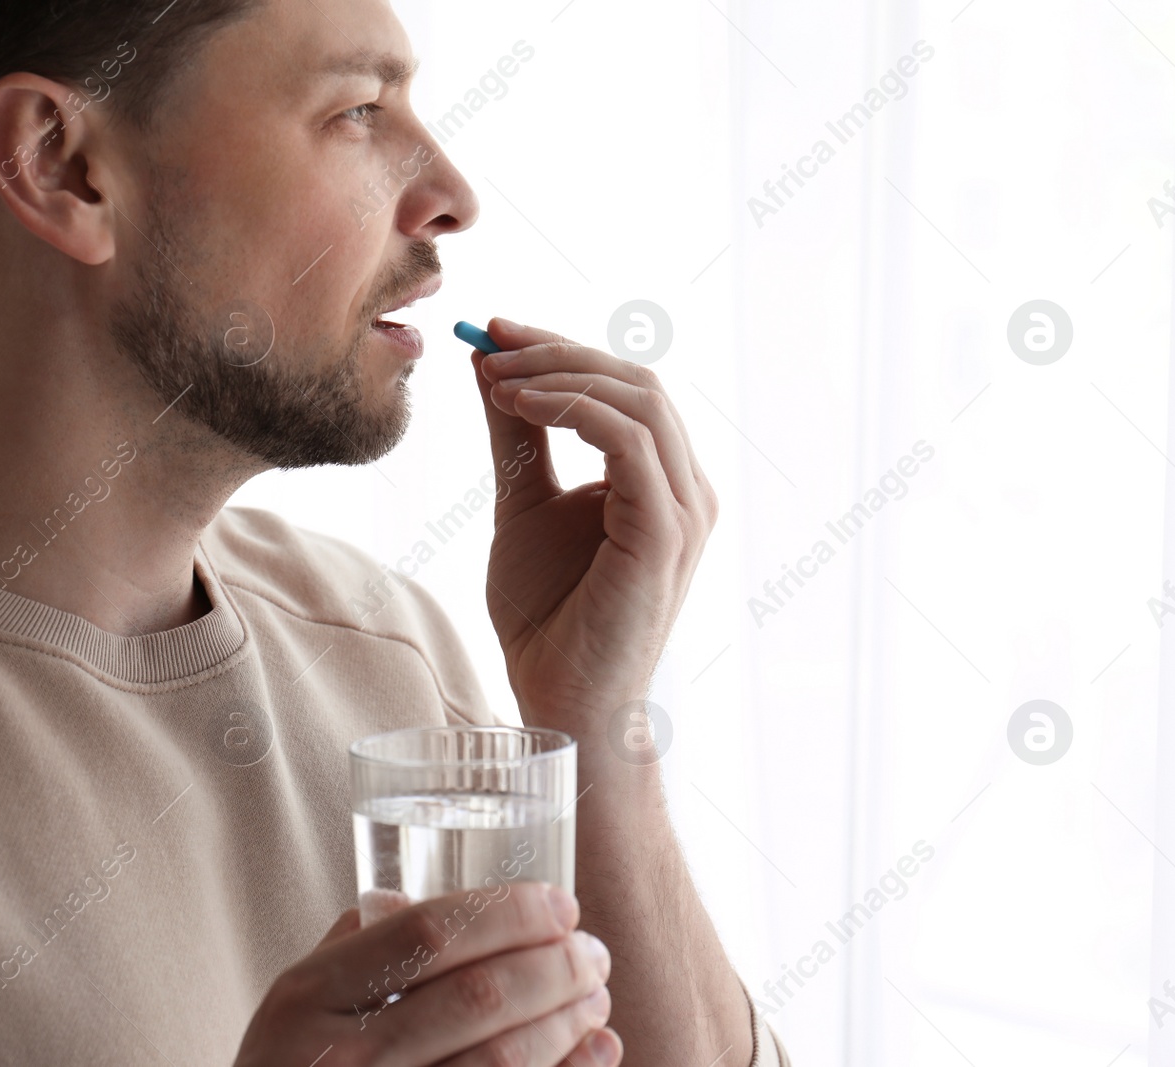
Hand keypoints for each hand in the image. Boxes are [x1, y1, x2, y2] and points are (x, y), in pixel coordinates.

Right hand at [233, 882, 621, 1066]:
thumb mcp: (292, 1007)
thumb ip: (350, 953)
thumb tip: (409, 898)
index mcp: (308, 998)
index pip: (426, 934)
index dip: (507, 913)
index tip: (560, 905)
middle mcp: (340, 1058)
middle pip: (476, 997)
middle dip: (553, 968)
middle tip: (592, 952)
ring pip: (500, 1063)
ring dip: (566, 1024)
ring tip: (596, 997)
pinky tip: (597, 1053)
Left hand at [470, 318, 717, 730]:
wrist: (557, 694)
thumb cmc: (548, 614)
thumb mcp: (523, 501)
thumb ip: (517, 434)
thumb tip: (488, 363)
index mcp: (660, 478)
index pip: (621, 385)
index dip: (559, 348)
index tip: (493, 332)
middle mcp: (686, 487)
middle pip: (634, 379)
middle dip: (557, 350)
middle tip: (489, 341)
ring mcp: (684, 509)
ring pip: (638, 399)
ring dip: (560, 374)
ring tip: (496, 375)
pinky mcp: (667, 532)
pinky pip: (631, 442)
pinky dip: (573, 409)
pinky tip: (519, 404)